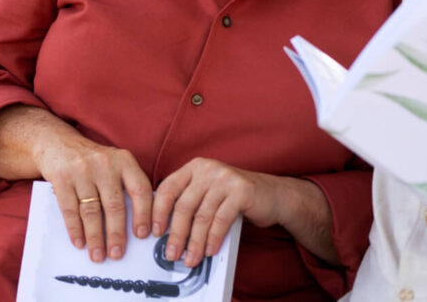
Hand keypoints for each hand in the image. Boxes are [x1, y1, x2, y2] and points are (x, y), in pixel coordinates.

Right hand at [34, 133, 153, 263]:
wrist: (59, 143)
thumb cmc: (94, 161)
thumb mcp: (115, 164)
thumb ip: (128, 185)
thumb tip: (142, 222)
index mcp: (124, 161)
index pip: (140, 190)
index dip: (143, 214)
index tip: (143, 235)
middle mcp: (105, 164)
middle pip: (115, 205)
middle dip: (117, 234)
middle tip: (118, 254)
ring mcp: (82, 170)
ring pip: (91, 211)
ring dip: (95, 237)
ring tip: (98, 255)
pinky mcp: (62, 177)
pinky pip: (70, 209)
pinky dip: (75, 229)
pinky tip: (79, 243)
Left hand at [153, 158, 283, 267]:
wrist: (273, 195)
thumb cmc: (235, 197)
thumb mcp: (208, 193)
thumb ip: (189, 202)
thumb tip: (165, 232)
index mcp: (195, 167)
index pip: (168, 188)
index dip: (158, 212)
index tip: (153, 233)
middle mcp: (208, 169)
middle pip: (183, 206)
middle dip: (176, 235)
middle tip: (171, 253)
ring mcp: (226, 178)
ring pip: (202, 216)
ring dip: (194, 242)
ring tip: (191, 258)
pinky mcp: (242, 190)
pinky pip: (221, 220)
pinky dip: (213, 238)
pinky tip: (209, 250)